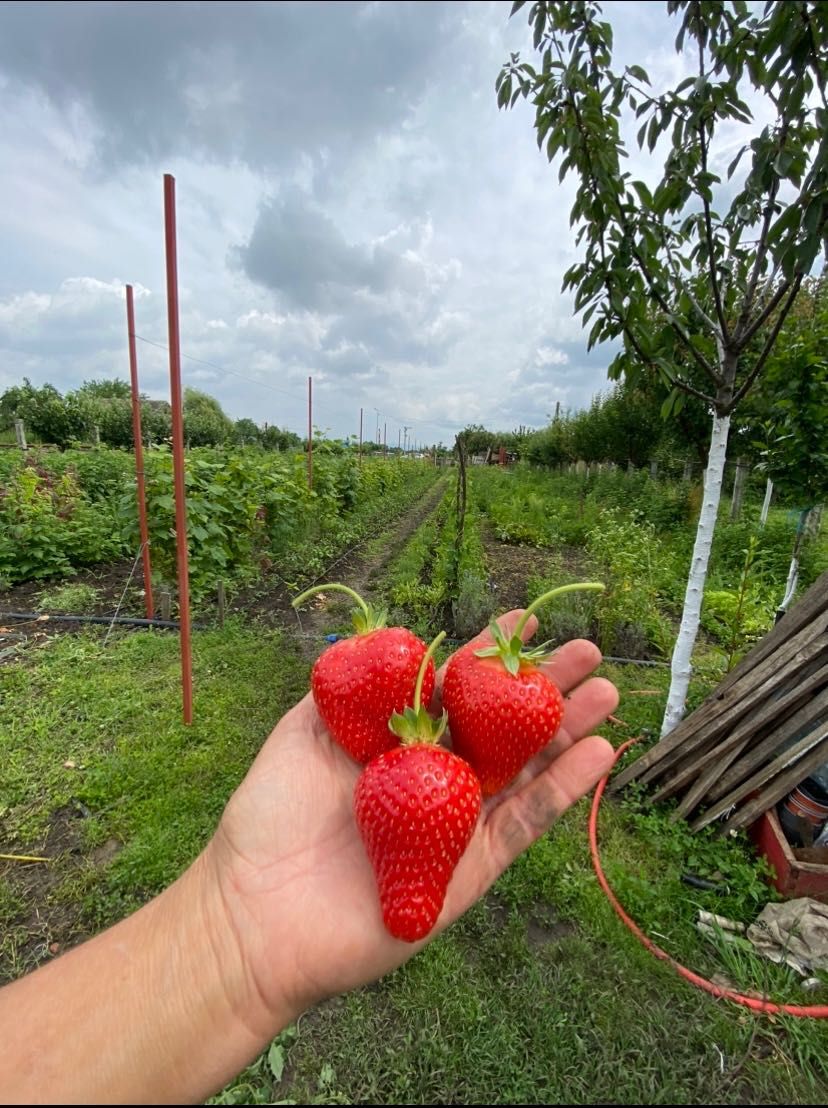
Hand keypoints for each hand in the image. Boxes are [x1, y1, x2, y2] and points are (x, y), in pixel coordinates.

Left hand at [207, 610, 617, 1037]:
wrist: (258, 912)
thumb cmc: (269, 818)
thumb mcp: (300, 733)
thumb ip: (342, 689)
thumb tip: (375, 644)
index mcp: (396, 743)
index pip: (454, 690)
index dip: (489, 655)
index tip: (527, 620)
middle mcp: (434, 777)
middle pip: (502, 725)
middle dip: (545, 687)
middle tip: (589, 652)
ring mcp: (456, 822)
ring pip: (525, 768)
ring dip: (568, 731)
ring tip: (607, 691)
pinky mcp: (472, 869)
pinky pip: (526, 822)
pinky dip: (563, 788)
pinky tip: (597, 752)